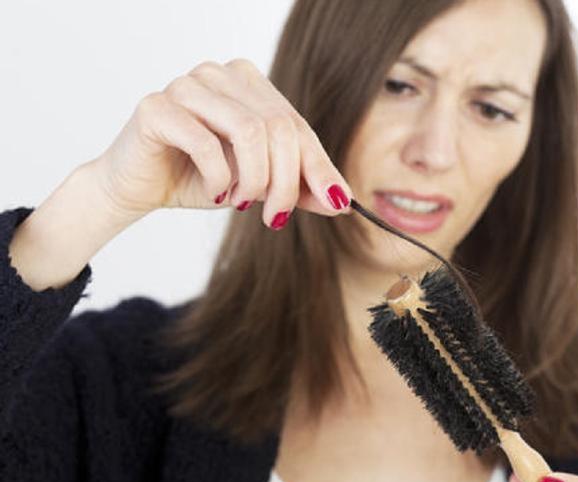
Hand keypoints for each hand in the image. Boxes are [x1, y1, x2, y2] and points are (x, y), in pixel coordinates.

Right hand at [93, 58, 353, 228]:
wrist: (139, 187)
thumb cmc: (200, 177)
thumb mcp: (260, 183)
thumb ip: (299, 186)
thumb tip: (343, 201)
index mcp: (248, 82)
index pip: (297, 126)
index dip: (319, 167)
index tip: (336, 203)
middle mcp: (219, 74)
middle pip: (279, 127)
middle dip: (286, 181)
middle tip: (275, 217)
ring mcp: (187, 85)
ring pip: (249, 131)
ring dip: (255, 179)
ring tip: (243, 203)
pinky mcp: (157, 107)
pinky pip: (206, 142)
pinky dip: (219, 177)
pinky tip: (216, 194)